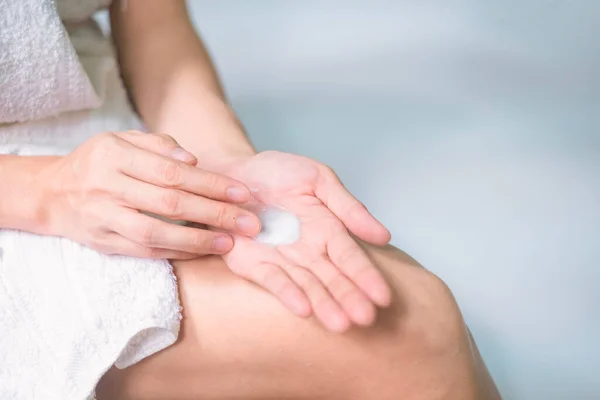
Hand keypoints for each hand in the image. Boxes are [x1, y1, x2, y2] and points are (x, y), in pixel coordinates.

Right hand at [36, 131, 260, 258]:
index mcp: (114, 155)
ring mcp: (103, 217)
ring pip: (156, 232)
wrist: (51, 193)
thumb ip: (158, 145)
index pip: (172, 172)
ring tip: (230, 241)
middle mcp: (107, 186)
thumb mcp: (121, 140)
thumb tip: (193, 160)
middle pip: (169, 203)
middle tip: (248, 222)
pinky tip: (203, 251)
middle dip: (214, 213)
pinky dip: (177, 253)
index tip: (242, 193)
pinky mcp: (103, 243)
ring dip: (198, 240)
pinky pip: (144, 251)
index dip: (211, 183)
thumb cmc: (98, 163)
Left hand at [209, 151, 391, 331]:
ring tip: (340, 324)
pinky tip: (304, 309)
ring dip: (323, 304)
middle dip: (348, 297)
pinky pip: (273, 280)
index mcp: (328, 230)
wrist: (233, 175)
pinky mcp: (253, 265)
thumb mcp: (318, 180)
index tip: (383, 296)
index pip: (350, 257)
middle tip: (365, 318)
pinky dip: (288, 294)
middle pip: (332, 278)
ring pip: (307, 285)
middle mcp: (308, 251)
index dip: (366, 276)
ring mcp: (282, 261)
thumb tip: (383, 236)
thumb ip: (348, 207)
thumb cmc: (278, 173)